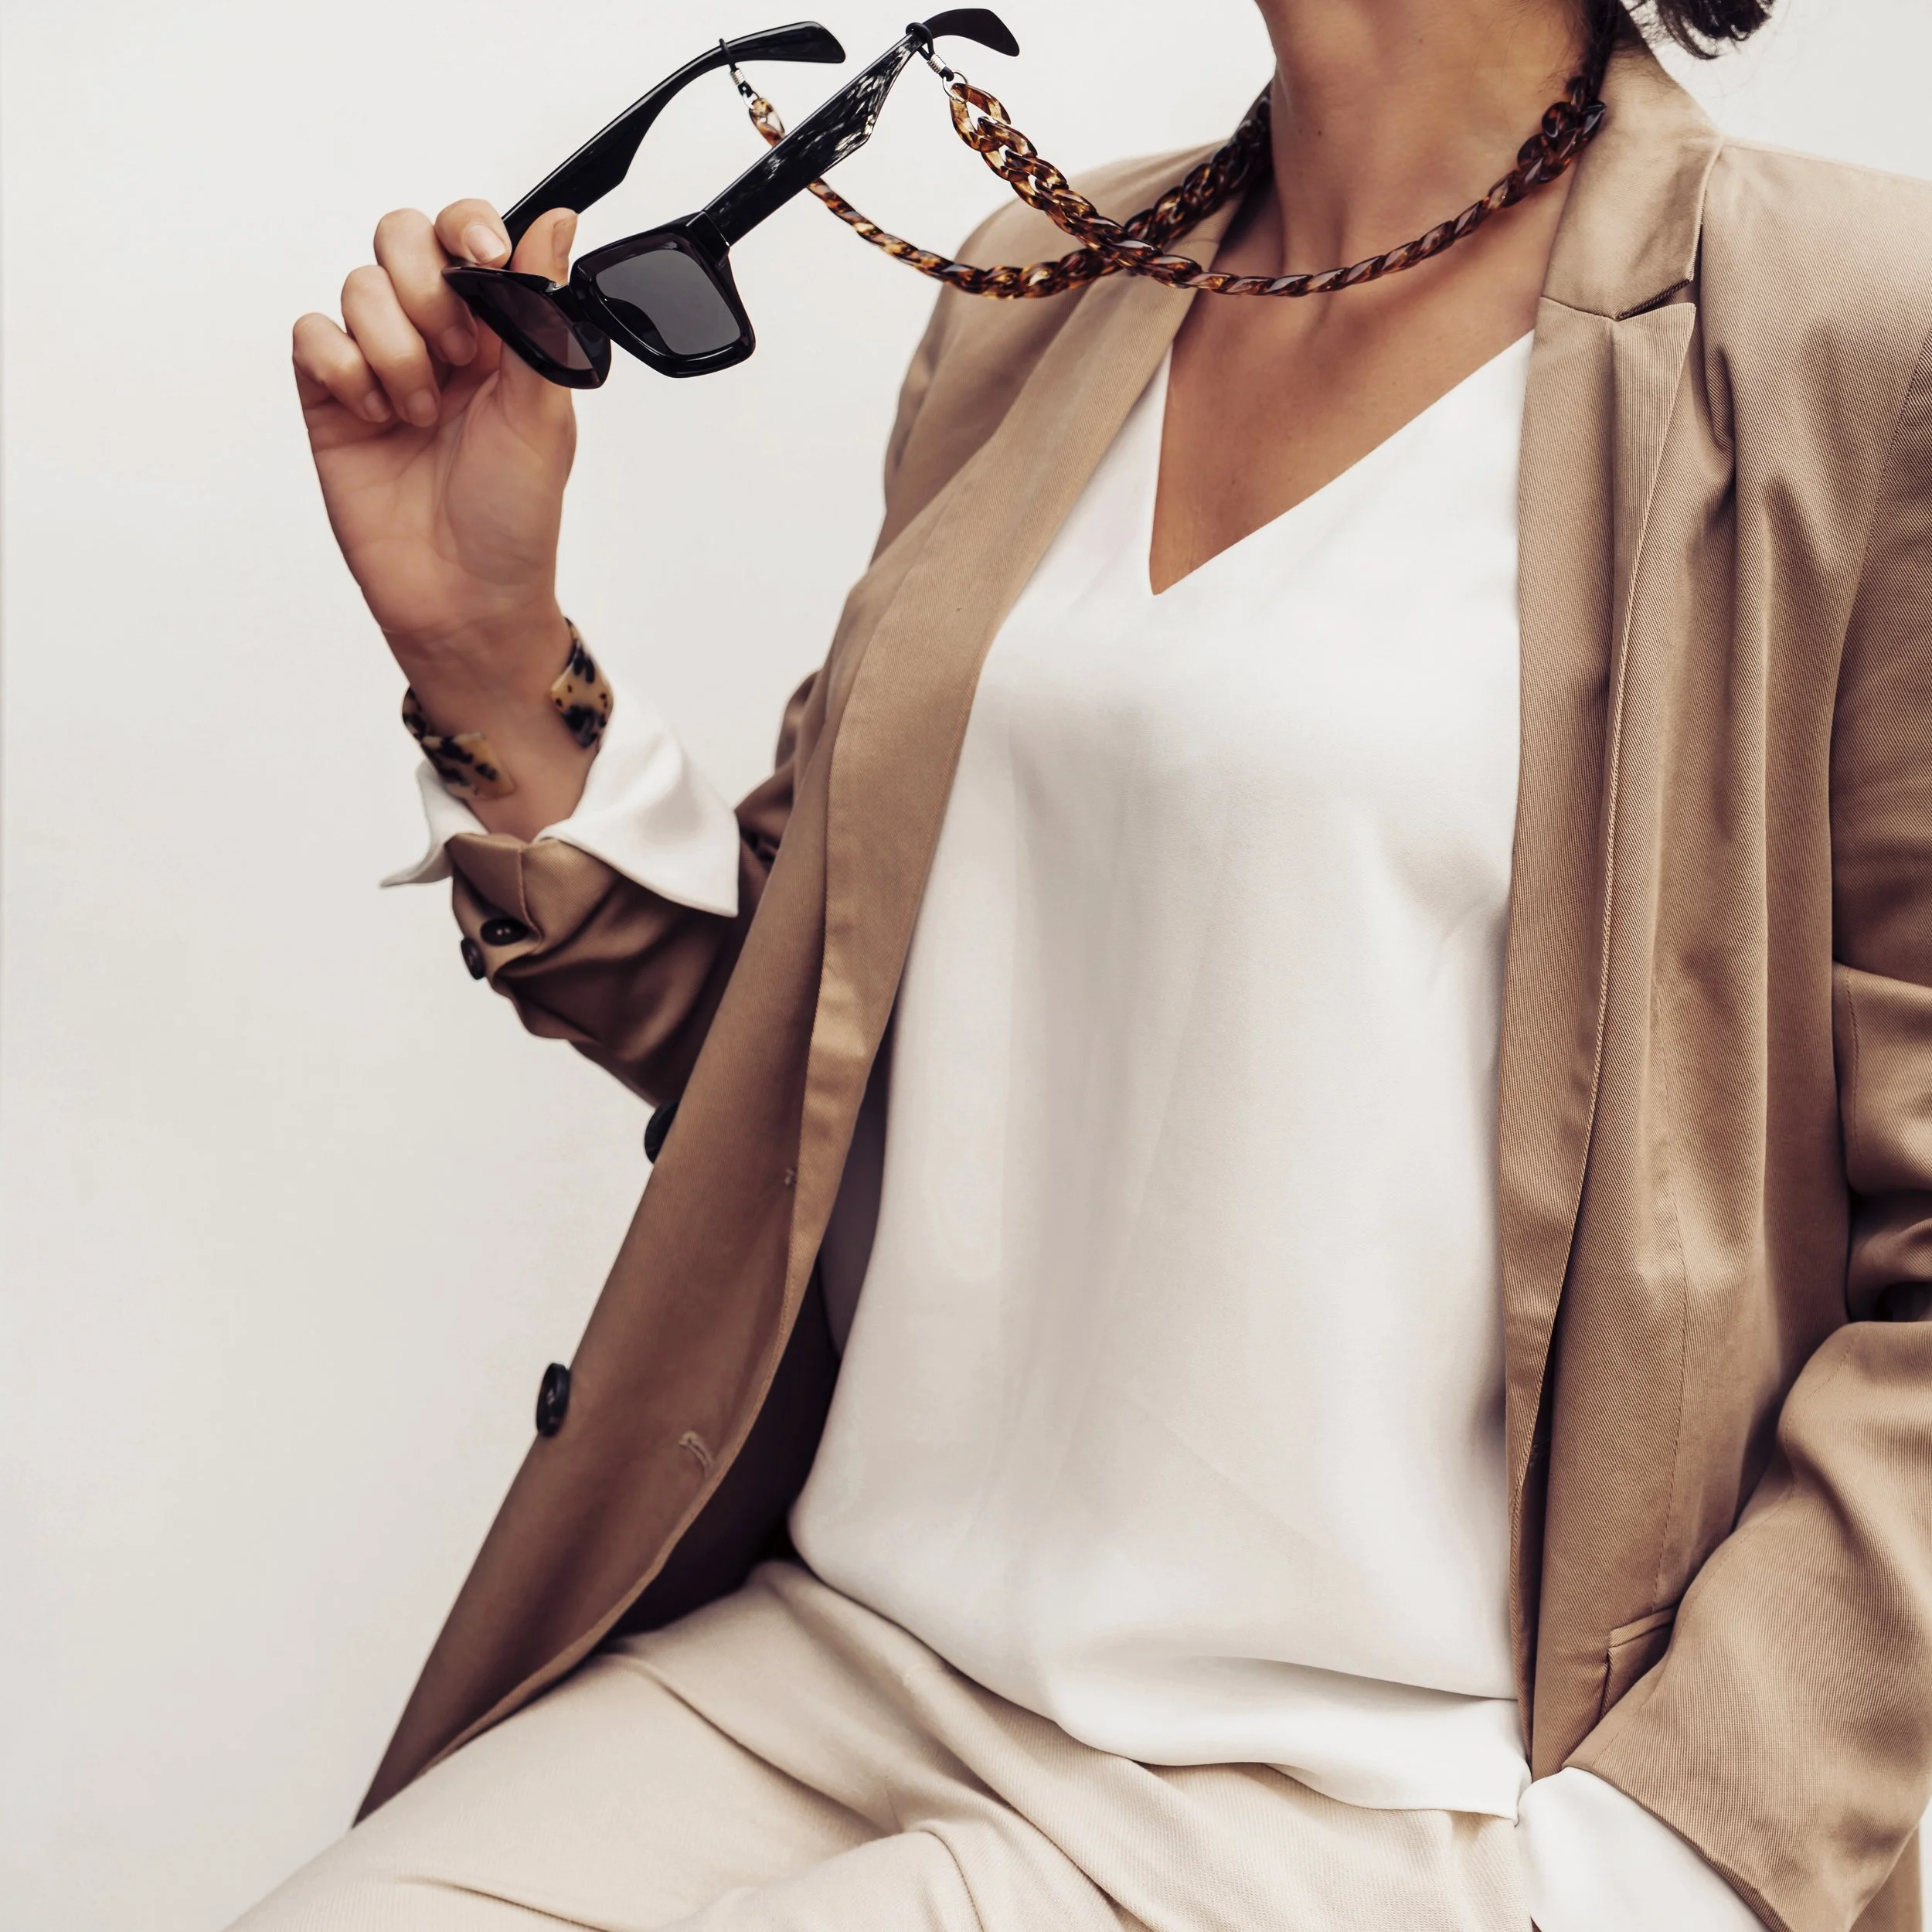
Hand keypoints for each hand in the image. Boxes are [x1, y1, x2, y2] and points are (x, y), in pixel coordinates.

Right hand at [293, 202, 594, 835]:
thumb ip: (543, 312)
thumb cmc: (514, 516)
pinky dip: (343, 367)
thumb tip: (560, 224)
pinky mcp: (331, 397)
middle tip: (458, 358)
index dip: (468, 229)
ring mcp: (378, 363)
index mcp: (497, 330)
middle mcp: (436, 337)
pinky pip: (311, 335)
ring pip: (358, 286)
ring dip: (395, 349)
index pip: (466, 234)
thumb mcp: (545, 411)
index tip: (485, 261)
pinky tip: (376, 416)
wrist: (463, 597)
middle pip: (399, 238)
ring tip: (421, 414)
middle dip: (425, 288)